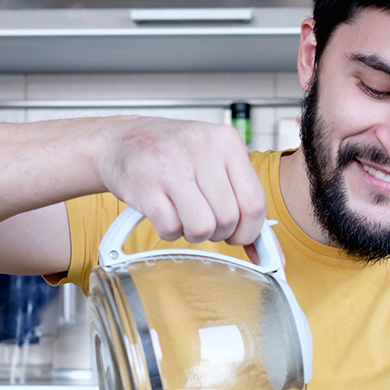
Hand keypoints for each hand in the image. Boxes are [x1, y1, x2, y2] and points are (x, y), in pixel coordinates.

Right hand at [97, 116, 267, 245]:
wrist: (122, 140)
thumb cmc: (173, 152)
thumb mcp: (215, 161)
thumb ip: (243, 198)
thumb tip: (267, 250)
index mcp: (225, 141)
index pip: (255, 202)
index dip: (249, 230)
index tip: (240, 235)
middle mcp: (200, 148)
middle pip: (228, 218)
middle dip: (220, 232)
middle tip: (207, 221)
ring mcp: (170, 166)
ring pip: (202, 227)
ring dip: (195, 233)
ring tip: (185, 216)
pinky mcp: (144, 186)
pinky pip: (171, 229)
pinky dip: (170, 231)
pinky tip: (165, 212)